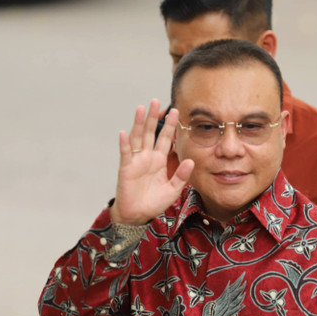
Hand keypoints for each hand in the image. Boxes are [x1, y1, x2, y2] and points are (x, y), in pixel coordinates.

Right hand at [110, 99, 193, 224]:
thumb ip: (181, 176)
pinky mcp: (126, 168)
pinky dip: (124, 143)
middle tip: (157, 101)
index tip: (176, 111)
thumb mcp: (173, 189)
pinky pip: (125, 153)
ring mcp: (136, 161)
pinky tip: (125, 132)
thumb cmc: (154, 202)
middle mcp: (148, 157)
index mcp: (160, 160)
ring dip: (139, 123)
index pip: (166, 139)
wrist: (138, 214)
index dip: (170, 125)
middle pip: (151, 133)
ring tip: (142, 108)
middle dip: (154, 117)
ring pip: (138, 138)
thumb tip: (191, 161)